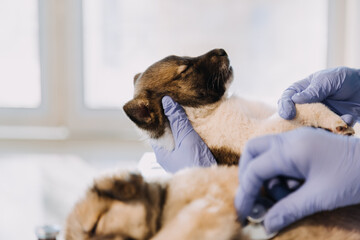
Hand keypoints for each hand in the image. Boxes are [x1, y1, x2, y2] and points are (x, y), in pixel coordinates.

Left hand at [152, 96, 216, 172]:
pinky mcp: (188, 159)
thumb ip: (177, 121)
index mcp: (161, 153)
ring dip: (179, 125)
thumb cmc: (196, 164)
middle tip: (174, 101)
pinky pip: (184, 143)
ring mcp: (177, 159)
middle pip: (164, 133)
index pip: (154, 129)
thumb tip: (167, 101)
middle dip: (169, 119)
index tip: (162, 100)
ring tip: (183, 109)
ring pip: (175, 138)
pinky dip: (186, 133)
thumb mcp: (187, 139)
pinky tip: (192, 125)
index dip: (157, 115)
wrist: (213, 183)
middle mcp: (167, 157)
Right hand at [234, 127, 359, 232]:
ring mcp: (297, 140)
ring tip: (286, 197)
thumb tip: (266, 226)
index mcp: (291, 149)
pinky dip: (281, 175)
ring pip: (266, 154)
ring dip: (268, 178)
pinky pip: (281, 157)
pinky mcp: (304, 145)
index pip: (255, 169)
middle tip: (255, 197)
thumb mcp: (320, 197)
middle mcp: (289, 139)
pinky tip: (296, 189)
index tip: (244, 213)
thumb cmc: (354, 177)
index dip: (246, 192)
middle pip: (253, 151)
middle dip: (249, 175)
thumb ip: (288, 210)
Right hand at [278, 67, 359, 124]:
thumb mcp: (328, 79)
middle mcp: (306, 106)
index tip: (287, 114)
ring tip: (336, 122)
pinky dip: (339, 128)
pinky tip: (349, 118)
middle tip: (303, 126)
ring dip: (322, 127)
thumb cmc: (345, 79)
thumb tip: (295, 99)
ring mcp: (317, 117)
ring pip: (310, 127)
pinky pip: (329, 131)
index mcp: (302, 91)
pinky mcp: (329, 126)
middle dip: (296, 123)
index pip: (287, 98)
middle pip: (294, 116)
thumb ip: (314, 90)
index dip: (284, 106)